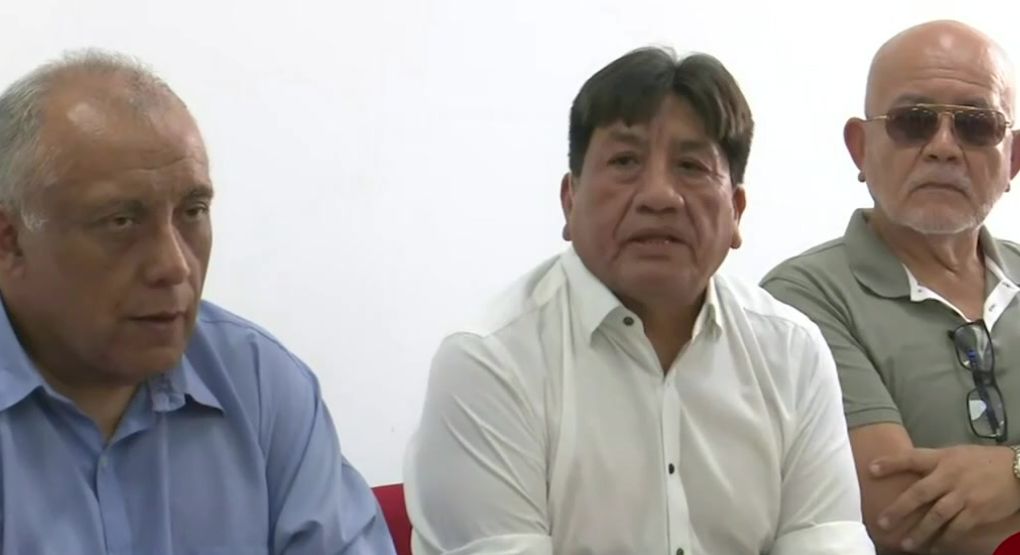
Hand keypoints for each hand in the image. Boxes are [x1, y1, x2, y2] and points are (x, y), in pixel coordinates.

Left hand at [869, 445, 1019, 551]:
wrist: (1018, 470)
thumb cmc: (983, 461)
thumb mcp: (955, 454)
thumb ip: (933, 462)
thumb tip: (907, 469)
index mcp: (942, 459)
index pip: (911, 458)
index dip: (890, 463)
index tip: (870, 469)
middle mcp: (949, 477)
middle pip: (919, 493)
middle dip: (899, 509)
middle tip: (882, 522)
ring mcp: (963, 496)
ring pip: (936, 516)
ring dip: (919, 532)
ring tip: (905, 544)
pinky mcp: (977, 512)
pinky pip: (956, 529)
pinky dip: (944, 540)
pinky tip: (934, 547)